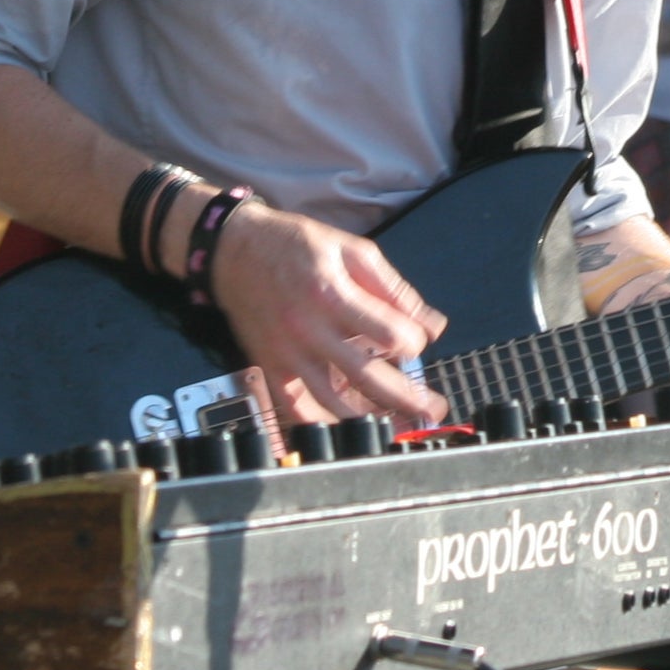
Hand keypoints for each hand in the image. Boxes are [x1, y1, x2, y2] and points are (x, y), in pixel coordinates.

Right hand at [208, 201, 449, 425]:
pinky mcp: (270, 367)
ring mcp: (287, 353)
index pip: (388, 334)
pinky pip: (297, 408)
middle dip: (407, 397)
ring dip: (371, 417)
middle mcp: (309, 328)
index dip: (413, 343)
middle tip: (433, 408)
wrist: (236, 251)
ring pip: (334, 401)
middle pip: (367, 375)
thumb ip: (393, 288)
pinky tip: (348, 424)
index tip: (419, 343)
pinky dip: (323, 422)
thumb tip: (431, 323)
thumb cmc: (295, 246)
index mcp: (332, 293)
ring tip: (399, 422)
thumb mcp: (352, 250)